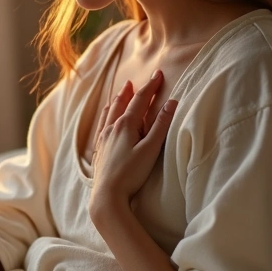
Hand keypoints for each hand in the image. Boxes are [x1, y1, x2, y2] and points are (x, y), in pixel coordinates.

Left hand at [88, 71, 177, 219]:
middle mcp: (111, 128)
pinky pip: (102, 125)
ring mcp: (103, 139)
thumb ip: (161, 126)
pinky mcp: (99, 150)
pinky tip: (106, 118)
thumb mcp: (151, 149)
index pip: (140, 100)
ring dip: (117, 101)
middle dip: (132, 91)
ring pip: (110, 113)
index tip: (158, 75)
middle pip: (122, 104)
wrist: (107, 195)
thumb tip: (172, 103)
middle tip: (136, 82)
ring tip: (121, 93)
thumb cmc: (131, 173)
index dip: (150, 87)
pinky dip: (106, 115)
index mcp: (125, 125)